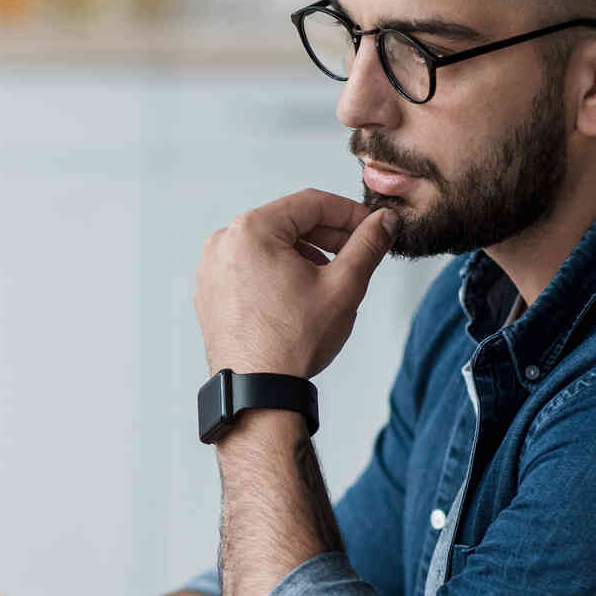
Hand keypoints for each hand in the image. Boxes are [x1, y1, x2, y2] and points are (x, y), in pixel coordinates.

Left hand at [195, 189, 394, 378]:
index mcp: (251, 230)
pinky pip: (251, 267)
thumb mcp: (343, 286)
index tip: (373, 225)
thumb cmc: (292, 343)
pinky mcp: (211, 292)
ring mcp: (213, 269)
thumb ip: (367, 245)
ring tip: (332, 278)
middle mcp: (223, 243)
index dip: (350, 212)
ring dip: (305, 253)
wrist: (257, 392)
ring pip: (270, 245)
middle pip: (288, 222)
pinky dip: (279, 271)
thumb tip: (383, 222)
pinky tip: (301, 294)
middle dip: (328, 235)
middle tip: (359, 251)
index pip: (311, 203)